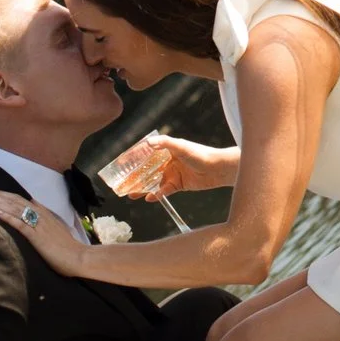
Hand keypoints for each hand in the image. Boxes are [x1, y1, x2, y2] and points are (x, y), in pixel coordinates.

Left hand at [0, 187, 95, 274]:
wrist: (79, 257)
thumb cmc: (66, 247)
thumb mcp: (53, 229)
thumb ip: (42, 220)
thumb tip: (32, 208)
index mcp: (42, 212)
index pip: (17, 199)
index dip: (0, 194)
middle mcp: (39, 214)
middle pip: (12, 200)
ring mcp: (38, 224)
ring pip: (13, 209)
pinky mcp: (38, 236)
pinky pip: (21, 223)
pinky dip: (8, 216)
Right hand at [104, 133, 221, 199]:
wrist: (218, 169)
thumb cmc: (201, 154)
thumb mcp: (181, 146)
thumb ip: (165, 143)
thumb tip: (148, 143)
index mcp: (166, 150)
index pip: (145, 154)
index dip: (133, 159)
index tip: (121, 164)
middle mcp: (167, 162)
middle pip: (146, 170)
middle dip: (134, 176)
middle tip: (122, 183)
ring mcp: (172, 174)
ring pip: (152, 182)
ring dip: (142, 188)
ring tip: (131, 194)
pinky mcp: (178, 185)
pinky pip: (164, 191)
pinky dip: (156, 194)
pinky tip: (148, 197)